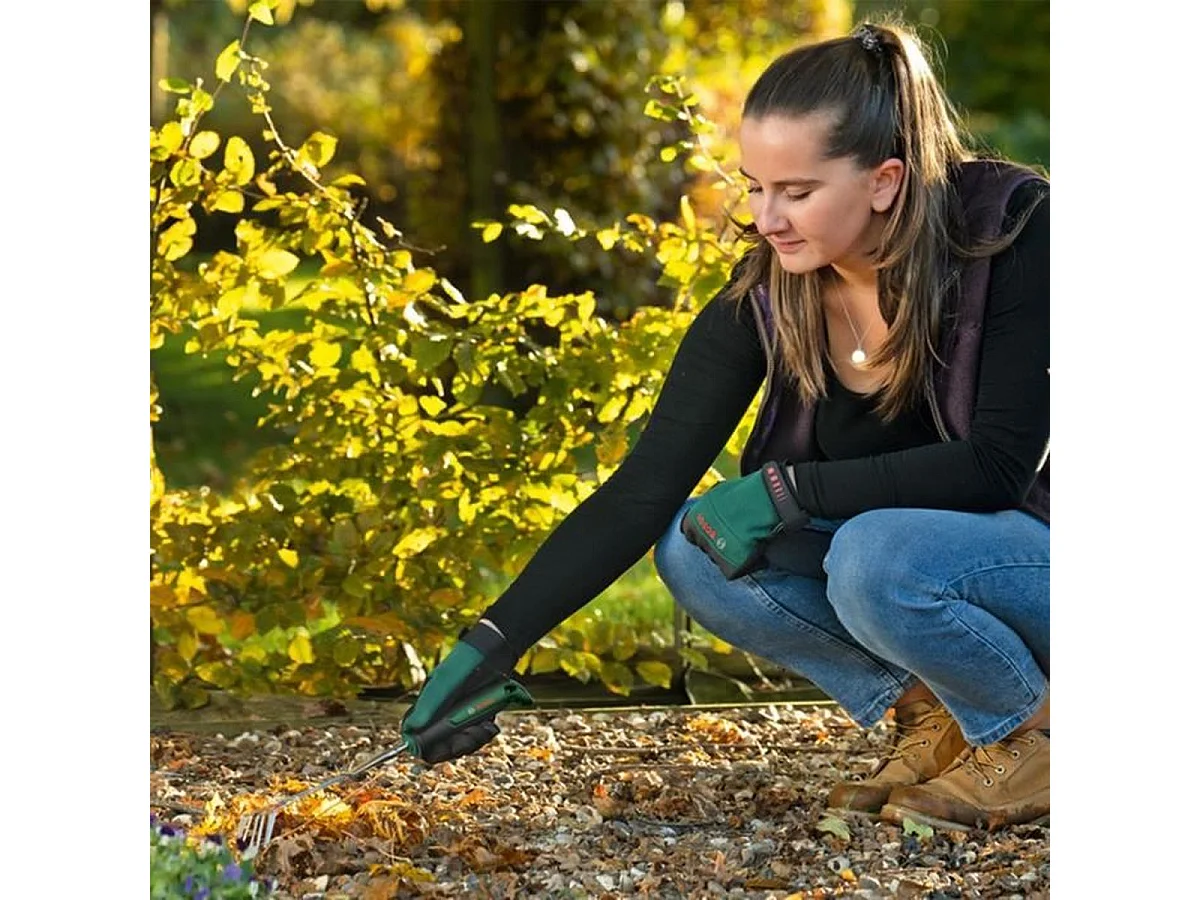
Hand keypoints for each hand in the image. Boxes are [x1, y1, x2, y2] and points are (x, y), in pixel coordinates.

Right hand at [401, 619, 518, 763]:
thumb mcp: (446, 682)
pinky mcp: (477, 716)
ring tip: (485, 727)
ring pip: (461, 744)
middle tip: (472, 734)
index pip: (418, 737)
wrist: (496, 650)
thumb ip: (430, 704)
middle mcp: (442, 715)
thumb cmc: (466, 662)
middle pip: (442, 746)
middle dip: (457, 745)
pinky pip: (477, 736)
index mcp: (428, 707)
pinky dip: (484, 734)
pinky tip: (491, 725)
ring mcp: (460, 716)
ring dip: (474, 740)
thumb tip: (410, 729)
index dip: (426, 747)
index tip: (443, 748)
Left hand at [680, 461, 809, 578]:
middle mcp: (700, 538)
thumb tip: (705, 511)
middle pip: (704, 547)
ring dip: (728, 552)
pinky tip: (753, 550)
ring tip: (746, 539)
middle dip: (716, 542)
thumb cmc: (746, 493)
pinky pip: (733, 569)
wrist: (769, 501)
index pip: (689, 533)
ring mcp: (714, 553)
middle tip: (734, 533)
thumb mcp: (718, 494)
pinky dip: (743, 563)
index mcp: (692, 520)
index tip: (716, 527)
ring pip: (718, 558)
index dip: (704, 530)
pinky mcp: (730, 566)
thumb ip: (707, 507)